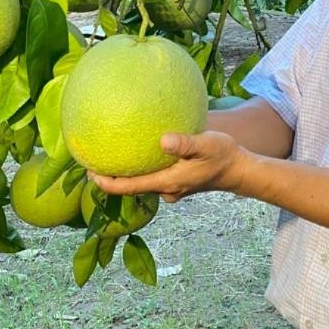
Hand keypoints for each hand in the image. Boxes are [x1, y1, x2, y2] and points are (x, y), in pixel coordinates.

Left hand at [88, 131, 247, 203]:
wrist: (239, 170)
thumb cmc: (223, 156)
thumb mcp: (206, 145)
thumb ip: (185, 143)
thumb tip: (162, 140)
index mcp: (168, 182)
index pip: (129, 187)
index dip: (107, 183)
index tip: (89, 173)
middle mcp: (166, 189)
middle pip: (131, 188)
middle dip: (111, 179)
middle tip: (91, 163)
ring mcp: (172, 188)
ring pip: (142, 184)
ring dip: (126, 175)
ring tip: (110, 158)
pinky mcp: (178, 182)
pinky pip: (153, 178)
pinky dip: (141, 170)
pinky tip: (139, 155)